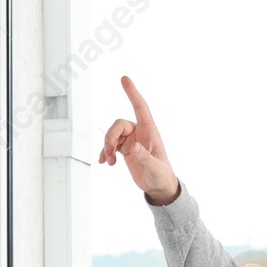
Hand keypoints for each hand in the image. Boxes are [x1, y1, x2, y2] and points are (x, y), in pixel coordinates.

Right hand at [99, 75, 179, 204]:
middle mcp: (139, 132)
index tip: (125, 79)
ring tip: (109, 162)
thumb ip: (145, 157)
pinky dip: (105, 153)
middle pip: (118, 124)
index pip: (140, 107)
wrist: (159, 187)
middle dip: (110, 137)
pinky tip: (104, 162)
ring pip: (112, 135)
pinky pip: (110, 146)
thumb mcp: (156, 168)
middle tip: (109, 153)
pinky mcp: (125, 149)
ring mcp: (131, 140)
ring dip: (106, 147)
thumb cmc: (162, 175)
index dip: (132, 93)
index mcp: (150, 131)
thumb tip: (134, 147)